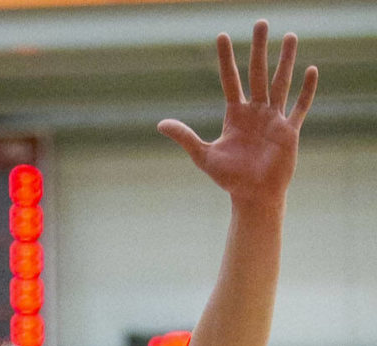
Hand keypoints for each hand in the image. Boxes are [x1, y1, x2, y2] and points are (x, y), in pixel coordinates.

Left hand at [159, 22, 316, 206]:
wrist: (253, 197)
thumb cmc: (229, 179)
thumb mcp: (204, 156)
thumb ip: (185, 137)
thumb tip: (160, 124)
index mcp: (235, 114)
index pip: (229, 80)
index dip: (225, 59)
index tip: (221, 36)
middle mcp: (256, 111)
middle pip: (257, 73)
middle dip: (258, 48)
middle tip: (260, 22)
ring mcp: (274, 119)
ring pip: (280, 83)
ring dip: (285, 60)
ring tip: (289, 35)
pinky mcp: (289, 131)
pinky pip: (300, 106)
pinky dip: (306, 90)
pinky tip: (311, 69)